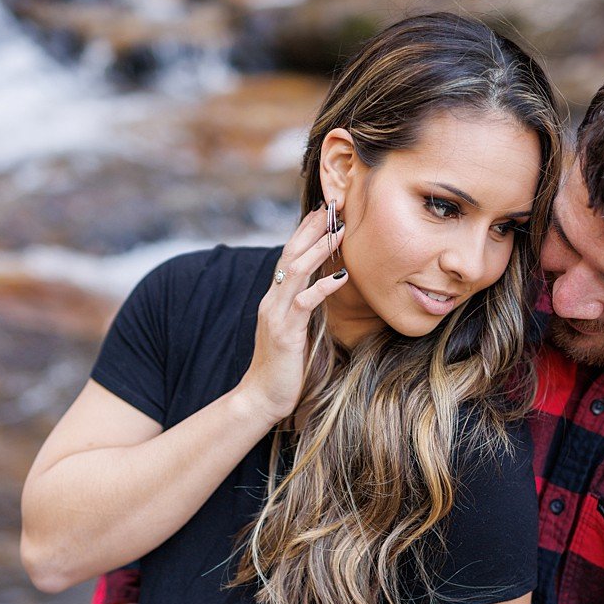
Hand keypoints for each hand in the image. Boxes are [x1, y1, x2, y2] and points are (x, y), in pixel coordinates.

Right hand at [240, 207, 347, 427]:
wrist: (261, 397)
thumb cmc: (283, 367)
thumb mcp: (295, 330)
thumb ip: (303, 308)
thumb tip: (324, 289)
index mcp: (274, 298)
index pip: (289, 256)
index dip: (305, 232)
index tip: (323, 211)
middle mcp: (272, 300)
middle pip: (290, 254)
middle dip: (311, 229)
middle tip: (331, 207)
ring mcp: (276, 314)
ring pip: (295, 272)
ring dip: (318, 249)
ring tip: (339, 232)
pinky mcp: (285, 332)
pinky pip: (305, 303)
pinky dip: (323, 287)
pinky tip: (341, 276)